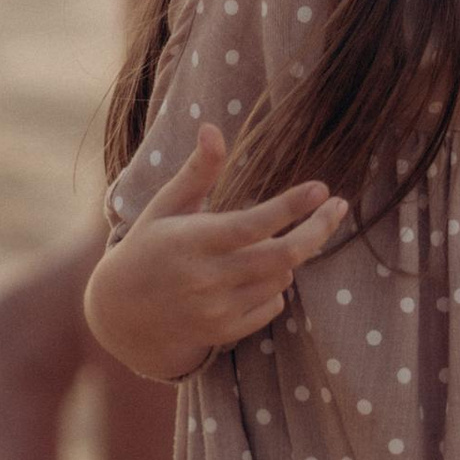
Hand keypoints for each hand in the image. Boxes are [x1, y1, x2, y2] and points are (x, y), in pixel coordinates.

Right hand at [85, 125, 349, 380]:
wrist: (122, 314)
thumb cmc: (148, 246)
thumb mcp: (165, 205)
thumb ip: (198, 170)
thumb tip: (212, 127)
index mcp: (193, 241)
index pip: (253, 224)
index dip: (291, 206)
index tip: (322, 187)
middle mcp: (207, 278)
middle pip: (282, 256)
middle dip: (317, 230)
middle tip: (338, 207)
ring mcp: (217, 310)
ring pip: (280, 279)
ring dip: (289, 257)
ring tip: (277, 239)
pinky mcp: (224, 332)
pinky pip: (272, 306)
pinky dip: (276, 286)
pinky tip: (258, 273)